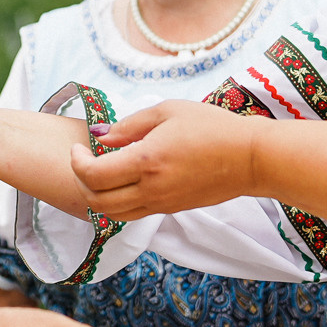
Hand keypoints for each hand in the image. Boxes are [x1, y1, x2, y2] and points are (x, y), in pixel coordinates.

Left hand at [69, 98, 260, 219]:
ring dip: (97, 196)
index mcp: (147, 161)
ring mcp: (161, 203)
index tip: (78, 147)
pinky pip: (132, 214)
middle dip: (81, 182)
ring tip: (100, 173)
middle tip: (84, 160)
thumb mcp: (168, 111)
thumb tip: (100, 137)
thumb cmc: (212, 127)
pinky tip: (122, 181)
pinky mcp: (171, 209)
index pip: (94, 175)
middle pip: (97, 201)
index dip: (77, 163)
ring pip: (113, 214)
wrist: (249, 158)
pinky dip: (117, 203)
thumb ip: (129, 126)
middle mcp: (151, 189)